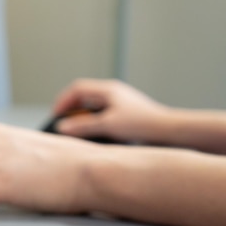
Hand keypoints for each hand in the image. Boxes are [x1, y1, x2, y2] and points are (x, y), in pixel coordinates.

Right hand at [51, 78, 170, 142]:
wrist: (170, 131)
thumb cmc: (142, 124)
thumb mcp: (108, 125)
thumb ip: (83, 126)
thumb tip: (62, 127)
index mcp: (108, 89)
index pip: (77, 88)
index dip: (63, 101)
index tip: (56, 116)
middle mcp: (114, 93)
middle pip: (84, 96)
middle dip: (71, 110)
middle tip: (63, 124)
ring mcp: (120, 103)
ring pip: (93, 107)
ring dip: (82, 118)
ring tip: (76, 131)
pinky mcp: (125, 114)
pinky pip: (102, 115)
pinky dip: (93, 123)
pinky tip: (94, 136)